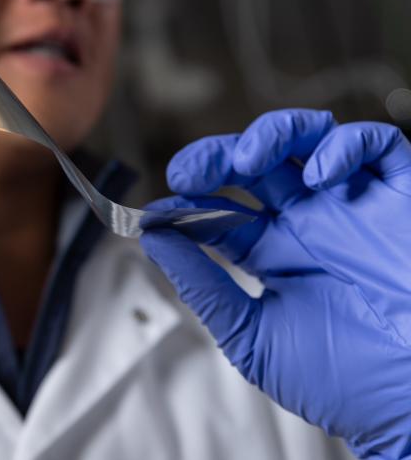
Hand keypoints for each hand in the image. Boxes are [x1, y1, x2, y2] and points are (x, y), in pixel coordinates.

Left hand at [140, 109, 410, 458]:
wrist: (409, 404)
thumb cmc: (340, 383)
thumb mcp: (252, 337)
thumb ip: (204, 287)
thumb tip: (154, 239)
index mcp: (273, 254)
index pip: (221, 210)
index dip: (188, 202)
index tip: (158, 212)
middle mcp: (309, 224)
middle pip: (254, 165)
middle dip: (216, 157)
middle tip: (190, 173)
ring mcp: (353, 207)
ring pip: (307, 139)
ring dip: (271, 135)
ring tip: (246, 160)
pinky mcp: (402, 200)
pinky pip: (378, 146)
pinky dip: (344, 144)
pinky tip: (319, 172)